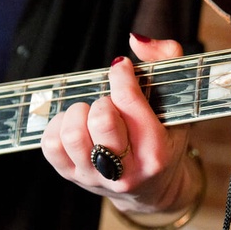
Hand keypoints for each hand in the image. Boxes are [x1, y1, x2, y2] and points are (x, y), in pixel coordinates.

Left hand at [41, 34, 201, 212]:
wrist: (153, 189)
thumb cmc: (166, 138)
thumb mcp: (179, 105)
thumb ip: (167, 63)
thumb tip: (136, 39)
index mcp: (157, 152)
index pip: (131, 104)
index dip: (121, 76)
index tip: (121, 67)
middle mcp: (128, 170)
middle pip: (101, 121)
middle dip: (103, 100)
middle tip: (110, 101)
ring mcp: (97, 177)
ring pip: (72, 135)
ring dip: (79, 112)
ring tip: (92, 111)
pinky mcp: (73, 177)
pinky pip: (50, 145)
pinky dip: (59, 124)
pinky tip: (77, 122)